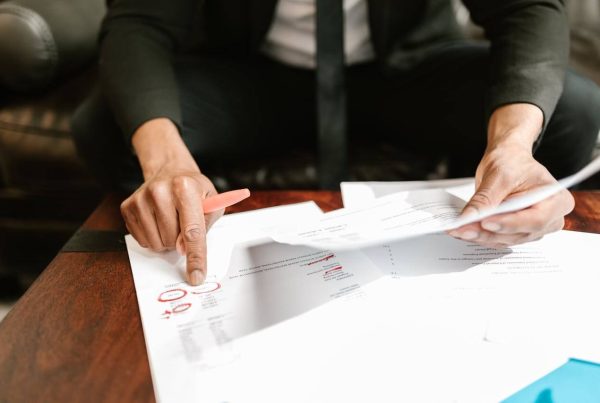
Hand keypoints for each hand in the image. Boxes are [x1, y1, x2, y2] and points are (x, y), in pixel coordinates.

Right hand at [121, 118, 222, 284]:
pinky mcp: (127, 207)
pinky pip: (143, 241)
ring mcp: (140, 199)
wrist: (170, 171)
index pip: (192, 231)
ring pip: (157, 244)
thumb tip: (183, 249)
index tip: (196, 276)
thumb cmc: (194, 190)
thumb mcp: (212, 203)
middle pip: (173, 241)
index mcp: (185, 187)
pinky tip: (158, 220)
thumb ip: (204, 227)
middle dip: (181, 240)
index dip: (196, 257)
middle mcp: (160, 191)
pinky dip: (154, 237)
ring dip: (167, 240)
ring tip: (171, 220)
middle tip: (183, 222)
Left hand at [449, 143, 573, 247]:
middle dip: (489, 233)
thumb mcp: (499, 175)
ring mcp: (534, 228)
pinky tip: (463, 231)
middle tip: (462, 229)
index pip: (535, 219)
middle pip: (520, 233)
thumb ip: (486, 198)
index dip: (510, 224)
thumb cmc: (512, 162)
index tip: (485, 222)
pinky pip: (499, 239)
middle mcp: (550, 219)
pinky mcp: (517, 232)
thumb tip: (469, 218)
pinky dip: (481, 236)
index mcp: (556, 200)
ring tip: (458, 230)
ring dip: (481, 237)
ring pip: (507, 239)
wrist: (508, 160)